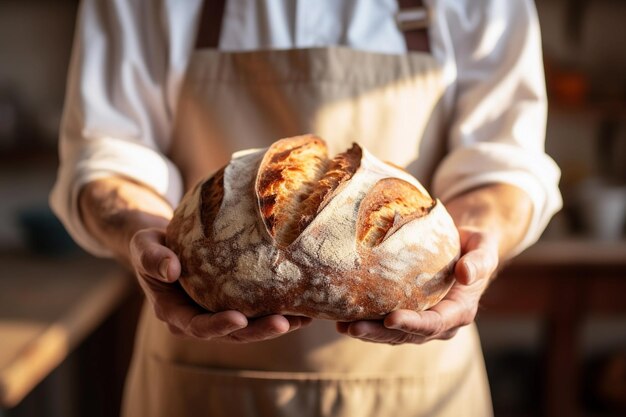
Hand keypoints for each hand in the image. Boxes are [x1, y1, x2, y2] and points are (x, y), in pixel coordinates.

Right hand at [130, 228, 311, 341]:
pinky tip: (303, 305)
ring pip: (250, 328)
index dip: (218, 326)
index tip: (239, 319)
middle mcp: (199, 320)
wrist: (165, 245)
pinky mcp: (235, 304)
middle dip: (258, 331)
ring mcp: (219, 314)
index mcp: (175, 313)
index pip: (198, 326)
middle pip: (232, 334)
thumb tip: (170, 269)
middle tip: (283, 323)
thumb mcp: (143, 246)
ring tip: (303, 318)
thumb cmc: (152, 245)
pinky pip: (258, 311)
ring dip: (276, 325)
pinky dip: (279, 310)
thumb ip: (152, 258)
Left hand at [336, 227, 497, 344]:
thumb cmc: (476, 246)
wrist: (466, 248)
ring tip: (342, 326)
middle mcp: (440, 323)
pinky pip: (385, 322)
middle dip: (379, 333)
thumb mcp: (484, 248)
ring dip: (367, 331)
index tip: (391, 318)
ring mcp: (422, 320)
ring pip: (392, 333)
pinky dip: (366, 320)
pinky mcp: (407, 312)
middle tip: (353, 327)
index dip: (413, 324)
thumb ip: (479, 261)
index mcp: (459, 312)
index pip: (434, 323)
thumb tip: (465, 274)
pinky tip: (342, 316)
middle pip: (407, 334)